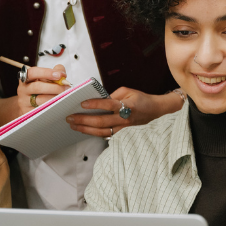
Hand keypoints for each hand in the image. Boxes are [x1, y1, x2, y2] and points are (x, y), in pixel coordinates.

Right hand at [16, 64, 68, 113]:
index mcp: (26, 78)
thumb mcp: (46, 79)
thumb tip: (62, 73)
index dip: (47, 73)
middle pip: (37, 87)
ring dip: (54, 98)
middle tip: (67, 88)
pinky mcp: (27, 113)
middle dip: (54, 87)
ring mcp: (24, 102)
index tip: (60, 75)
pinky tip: (59, 105)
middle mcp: (23, 89)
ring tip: (65, 97)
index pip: (33, 72)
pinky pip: (41, 110)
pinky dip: (51, 107)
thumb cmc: (41, 89)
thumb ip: (55, 72)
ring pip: (40, 100)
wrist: (30, 105)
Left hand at [66, 87, 183, 137]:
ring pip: (102, 131)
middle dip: (84, 120)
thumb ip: (112, 95)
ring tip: (73, 125)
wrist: (155, 110)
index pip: (108, 105)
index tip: (82, 103)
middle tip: (70, 118)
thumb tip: (97, 99)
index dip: (95, 104)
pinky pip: (105, 135)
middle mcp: (124, 118)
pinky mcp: (121, 133)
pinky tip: (83, 130)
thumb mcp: (128, 90)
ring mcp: (123, 128)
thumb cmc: (141, 99)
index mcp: (127, 105)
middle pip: (101, 121)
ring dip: (85, 129)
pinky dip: (93, 133)